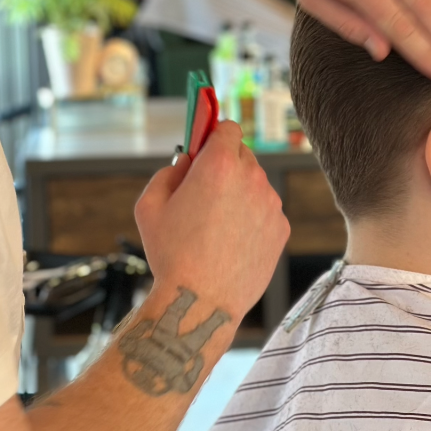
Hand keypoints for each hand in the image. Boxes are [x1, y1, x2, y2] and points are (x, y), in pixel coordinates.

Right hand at [134, 121, 289, 324]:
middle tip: (204, 190)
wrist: (202, 302)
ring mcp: (270, 204)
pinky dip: (252, 219)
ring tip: (215, 226)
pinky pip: (265, 211)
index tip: (206, 143)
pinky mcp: (281, 229)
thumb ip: (168, 172)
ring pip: (255, 185)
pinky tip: (231, 241)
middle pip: (243, 154)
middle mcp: (252, 178)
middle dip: (225, 165)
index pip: (227, 127)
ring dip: (239, 193)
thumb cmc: (171, 255)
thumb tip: (186, 162)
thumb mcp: (149, 206)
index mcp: (219, 165)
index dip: (214, 134)